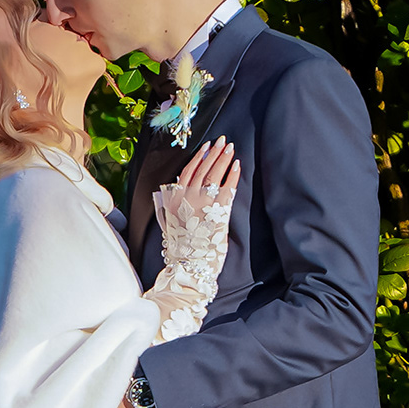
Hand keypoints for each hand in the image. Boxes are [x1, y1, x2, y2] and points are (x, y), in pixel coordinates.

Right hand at [144, 139, 237, 340]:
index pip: (186, 172)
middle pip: (202, 170)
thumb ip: (174, 204)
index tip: (206, 147)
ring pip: (214, 175)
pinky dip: (232, 176)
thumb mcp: (170, 222)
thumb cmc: (180, 247)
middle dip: (214, 153)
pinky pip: (227, 189)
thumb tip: (178, 189)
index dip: (198, 158)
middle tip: (223, 141)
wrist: (188, 266)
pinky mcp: (217, 212)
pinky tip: (237, 166)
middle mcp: (186, 199)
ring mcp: (202, 204)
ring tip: (231, 148)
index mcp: (174, 200)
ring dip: (223, 160)